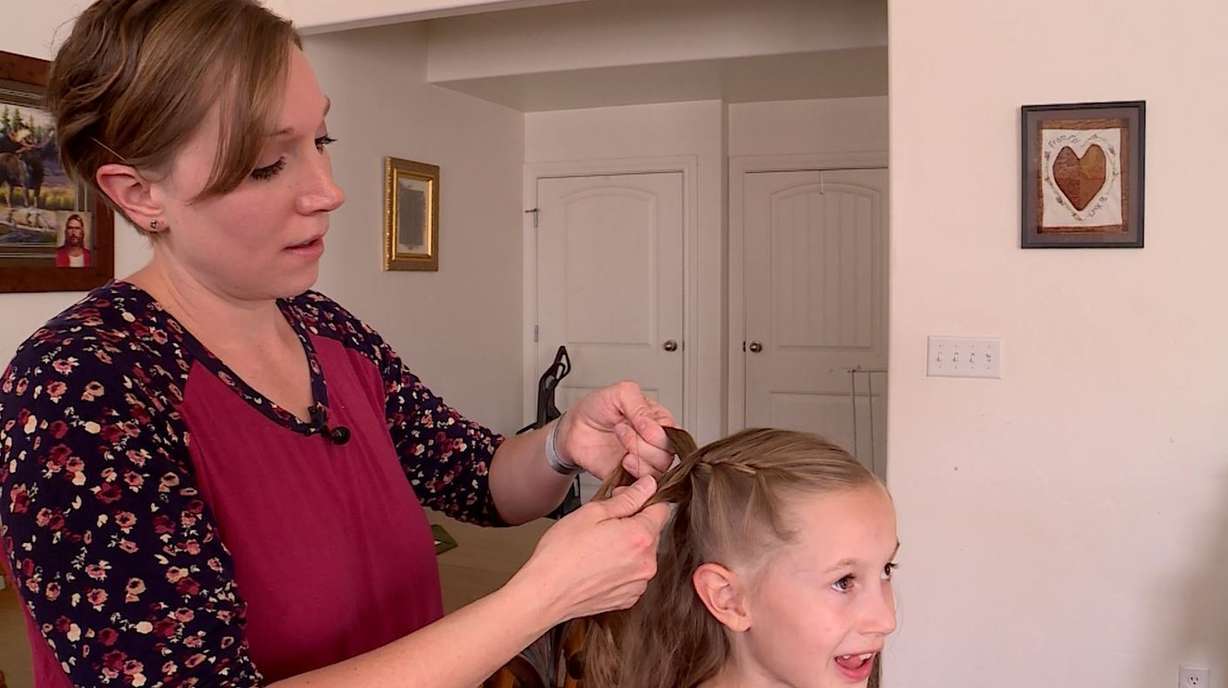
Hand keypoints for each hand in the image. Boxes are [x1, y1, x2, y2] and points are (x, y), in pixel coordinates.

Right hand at [509, 475, 670, 623]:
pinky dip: (621, 568)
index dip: (643, 499)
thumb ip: (627, 498)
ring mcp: (638, 584)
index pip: (662, 509)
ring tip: (597, 548)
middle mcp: (646, 563)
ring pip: (642, 554)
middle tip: (603, 525)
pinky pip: (633, 575)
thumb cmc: (561, 554)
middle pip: (652, 532)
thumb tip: (648, 486)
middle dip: (633, 523)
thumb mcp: (592, 513)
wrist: (545, 594)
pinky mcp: (628, 598)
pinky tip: (598, 566)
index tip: (625, 501)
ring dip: (627, 547)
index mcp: (640, 537)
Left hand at [556, 381, 675, 479]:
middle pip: (668, 453)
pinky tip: (622, 463)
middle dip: (643, 443)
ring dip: (639, 458)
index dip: (657, 432)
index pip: (674, 433)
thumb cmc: (596, 408)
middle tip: (621, 430)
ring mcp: (644, 460)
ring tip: (622, 447)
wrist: (574, 428)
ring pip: (660, 470)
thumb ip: (641, 406)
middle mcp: (655, 442)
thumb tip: (656, 427)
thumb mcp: (620, 393)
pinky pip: (644, 484)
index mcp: (658, 420)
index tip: (636, 424)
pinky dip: (634, 475)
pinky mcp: (632, 476)